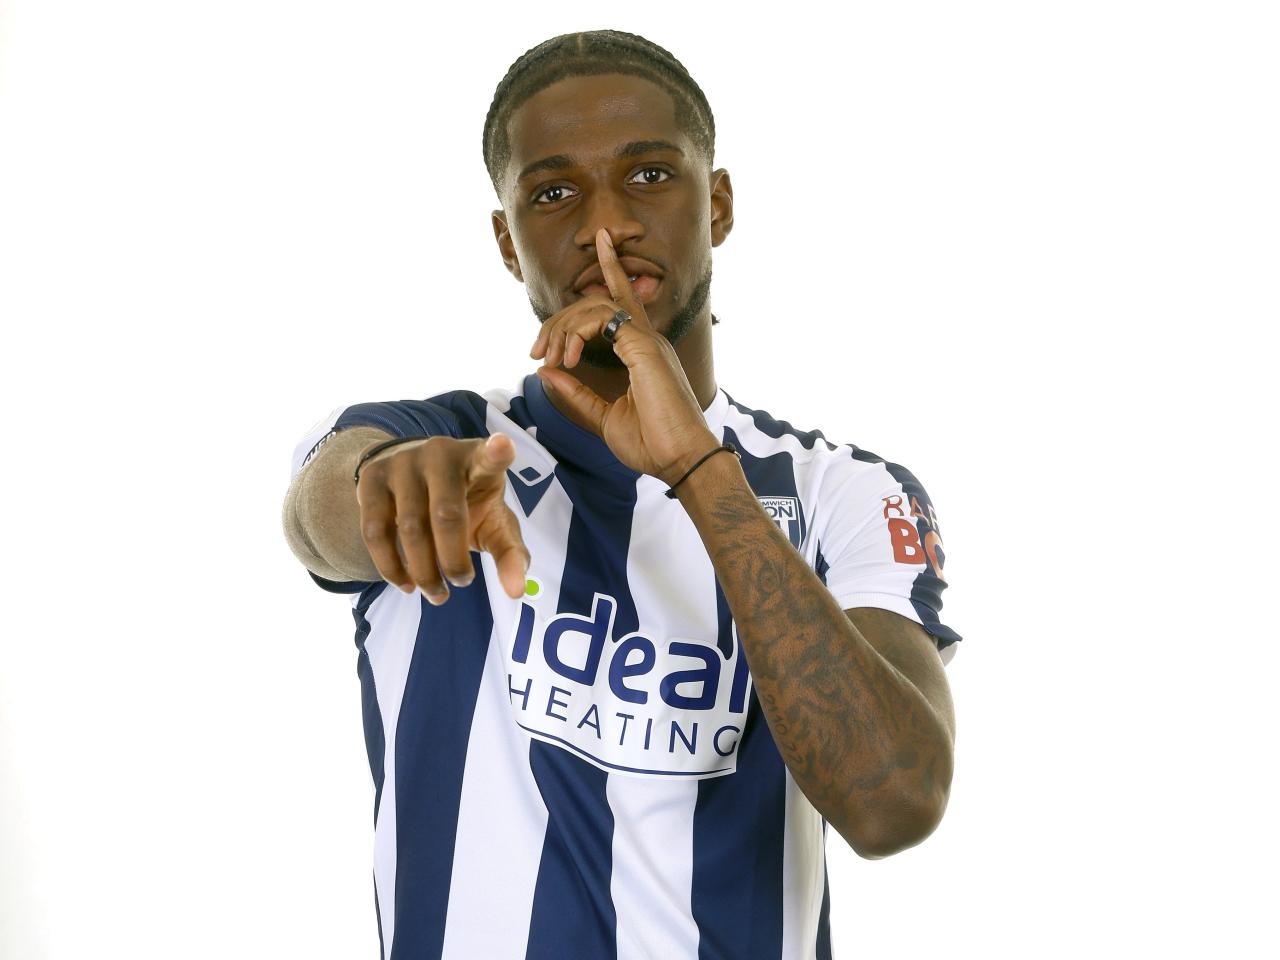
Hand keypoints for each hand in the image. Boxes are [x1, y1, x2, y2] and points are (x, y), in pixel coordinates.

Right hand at [354, 434, 530, 603]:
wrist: (411, 478)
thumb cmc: (465, 502)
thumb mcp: (493, 524)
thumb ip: (510, 554)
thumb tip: (516, 592)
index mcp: (478, 460)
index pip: (489, 456)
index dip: (496, 452)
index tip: (504, 445)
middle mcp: (440, 454)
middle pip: (446, 514)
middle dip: (453, 560)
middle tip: (462, 583)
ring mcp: (403, 463)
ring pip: (409, 528)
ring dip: (424, 571)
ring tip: (436, 593)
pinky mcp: (372, 478)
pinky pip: (374, 531)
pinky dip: (390, 567)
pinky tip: (406, 583)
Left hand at [530, 228, 718, 483]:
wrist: (680, 461)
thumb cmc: (651, 443)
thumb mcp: (603, 417)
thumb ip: (576, 393)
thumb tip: (546, 371)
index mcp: (643, 352)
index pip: (623, 301)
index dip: (612, 269)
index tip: (600, 242)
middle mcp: (647, 340)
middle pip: (597, 302)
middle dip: (560, 320)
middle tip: (536, 351)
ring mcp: (648, 340)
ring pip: (596, 305)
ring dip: (563, 327)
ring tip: (549, 358)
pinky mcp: (644, 347)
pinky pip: (602, 317)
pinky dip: (576, 333)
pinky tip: (567, 358)